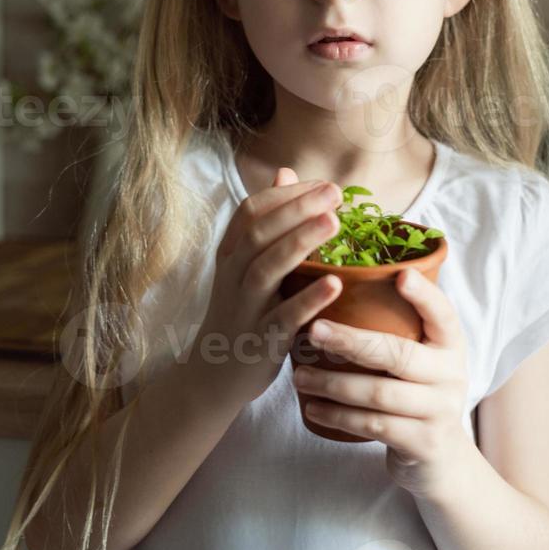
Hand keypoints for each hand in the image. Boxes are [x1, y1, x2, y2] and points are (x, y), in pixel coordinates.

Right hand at [195, 166, 344, 404]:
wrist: (213, 376)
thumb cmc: (242, 310)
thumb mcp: (246, 263)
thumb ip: (267, 220)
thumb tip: (285, 173)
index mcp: (231, 253)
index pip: (252, 210)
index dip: (287, 194)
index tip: (323, 184)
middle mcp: (233, 276)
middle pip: (260, 233)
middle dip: (297, 208)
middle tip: (336, 193)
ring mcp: (244, 308)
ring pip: (267, 268)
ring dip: (300, 242)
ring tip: (334, 222)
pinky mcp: (260, 341)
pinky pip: (283, 318)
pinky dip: (308, 300)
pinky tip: (336, 284)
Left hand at [292, 267, 470, 497]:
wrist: (441, 458)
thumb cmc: (417, 393)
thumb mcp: (421, 359)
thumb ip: (397, 330)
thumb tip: (337, 289)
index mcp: (450, 345)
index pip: (443, 313)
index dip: (424, 295)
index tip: (401, 275)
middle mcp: (451, 374)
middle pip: (398, 354)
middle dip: (351, 341)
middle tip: (314, 330)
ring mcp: (440, 411)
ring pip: (380, 394)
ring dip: (334, 384)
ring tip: (299, 376)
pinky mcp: (423, 444)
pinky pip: (374, 426)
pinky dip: (339, 416)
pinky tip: (313, 408)